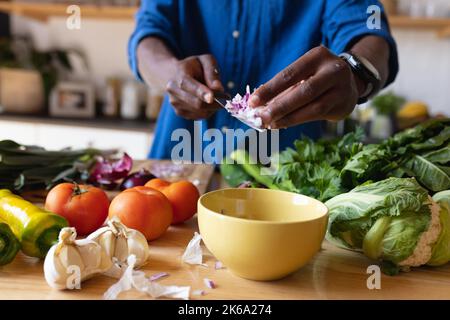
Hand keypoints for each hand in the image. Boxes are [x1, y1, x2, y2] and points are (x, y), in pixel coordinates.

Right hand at [166, 54, 223, 119]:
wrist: (176, 75)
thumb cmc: (194, 66)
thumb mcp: (205, 60)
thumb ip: (212, 72)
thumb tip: (218, 88)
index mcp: (179, 73)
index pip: (187, 85)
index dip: (200, 92)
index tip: (211, 97)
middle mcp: (173, 90)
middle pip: (196, 103)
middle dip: (216, 102)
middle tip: (227, 96)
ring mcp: (175, 103)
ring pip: (201, 112)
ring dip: (214, 106)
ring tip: (217, 96)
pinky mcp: (180, 112)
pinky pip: (200, 116)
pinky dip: (209, 110)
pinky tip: (209, 101)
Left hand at [249, 46, 364, 128]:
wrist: (350, 82)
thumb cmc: (316, 77)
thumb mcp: (302, 74)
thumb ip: (283, 88)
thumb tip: (258, 106)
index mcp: (317, 56)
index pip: (289, 74)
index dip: (270, 89)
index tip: (252, 102)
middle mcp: (333, 70)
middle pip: (303, 91)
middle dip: (279, 106)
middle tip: (260, 117)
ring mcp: (341, 88)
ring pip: (312, 106)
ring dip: (288, 117)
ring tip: (270, 124)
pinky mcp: (343, 105)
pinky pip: (317, 115)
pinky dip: (297, 120)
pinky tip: (282, 124)